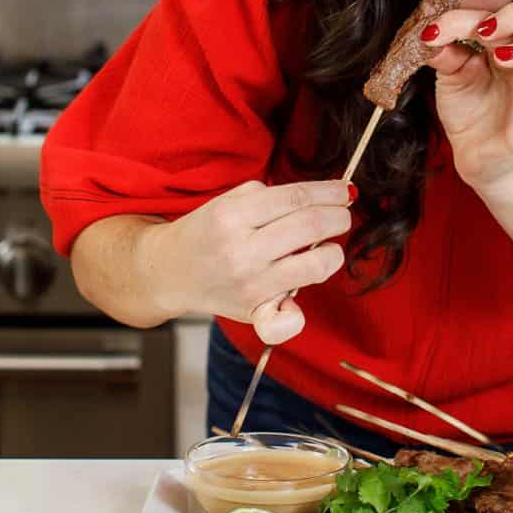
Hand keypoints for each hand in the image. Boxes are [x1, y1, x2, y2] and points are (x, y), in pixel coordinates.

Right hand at [145, 178, 352, 343]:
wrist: (167, 272)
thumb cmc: (205, 232)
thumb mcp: (228, 201)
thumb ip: (268, 196)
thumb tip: (317, 198)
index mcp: (233, 216)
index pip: (296, 198)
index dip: (328, 193)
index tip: (344, 191)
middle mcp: (242, 251)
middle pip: (309, 227)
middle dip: (337, 218)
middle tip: (343, 214)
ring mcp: (249, 285)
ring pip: (312, 266)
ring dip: (333, 253)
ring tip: (331, 246)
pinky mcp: (252, 313)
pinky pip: (286, 321)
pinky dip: (300, 311)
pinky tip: (299, 292)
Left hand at [420, 2, 512, 188]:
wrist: (471, 150)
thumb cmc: (468, 104)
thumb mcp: (449, 74)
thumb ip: (444, 53)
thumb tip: (432, 35)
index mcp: (509, 42)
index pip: (505, 11)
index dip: (471, 13)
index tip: (438, 28)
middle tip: (483, 31)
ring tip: (500, 58)